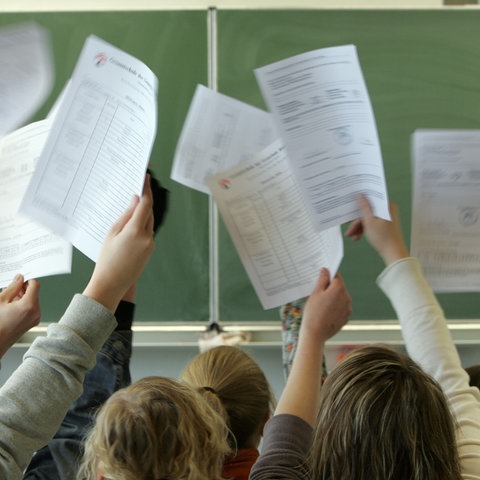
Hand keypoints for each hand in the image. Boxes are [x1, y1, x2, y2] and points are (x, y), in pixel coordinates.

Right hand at [0, 275, 40, 357]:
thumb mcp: (1, 301)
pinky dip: (23, 305)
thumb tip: (19, 278)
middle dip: (23, 289)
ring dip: (23, 297)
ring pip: (33, 300)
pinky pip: (31, 309)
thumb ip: (12, 287)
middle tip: (10, 288)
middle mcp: (35, 312)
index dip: (27, 280)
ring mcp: (35, 319)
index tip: (20, 278)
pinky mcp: (32, 323)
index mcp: (29, 305)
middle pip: (34, 293)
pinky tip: (11, 306)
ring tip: (8, 299)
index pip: (35, 285)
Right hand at [83, 174, 154, 311]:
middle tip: (136, 190)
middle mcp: (147, 237)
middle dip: (144, 202)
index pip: (145, 204)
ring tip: (132, 207)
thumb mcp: (112, 233)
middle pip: (149, 213)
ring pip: (149, 223)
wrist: (111, 284)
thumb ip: (125, 215)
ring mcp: (150, 245)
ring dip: (142, 214)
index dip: (146, 190)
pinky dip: (142, 226)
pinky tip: (132, 225)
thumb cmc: (107, 259)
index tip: (145, 179)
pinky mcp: (150, 251)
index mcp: (135, 231)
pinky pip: (147, 233)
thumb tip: (135, 201)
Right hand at [301, 268, 351, 343]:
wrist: (315, 333)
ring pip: (340, 298)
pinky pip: (341, 307)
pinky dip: (335, 307)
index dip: (328, 275)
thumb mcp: (315, 293)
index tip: (322, 277)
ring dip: (333, 298)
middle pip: (339, 287)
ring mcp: (348, 308)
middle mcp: (346, 297)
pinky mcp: (346, 317)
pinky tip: (325, 312)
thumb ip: (322, 280)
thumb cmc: (313, 313)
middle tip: (318, 294)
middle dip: (330, 288)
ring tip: (321, 305)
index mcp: (339, 289)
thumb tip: (325, 271)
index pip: (336, 276)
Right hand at [345, 194, 408, 264]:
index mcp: (386, 206)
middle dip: (356, 221)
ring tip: (352, 235)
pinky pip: (371, 223)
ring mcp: (386, 218)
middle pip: (367, 211)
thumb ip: (364, 207)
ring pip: (368, 218)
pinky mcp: (384, 224)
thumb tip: (360, 195)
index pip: (370, 200)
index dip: (359, 203)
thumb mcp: (369, 221)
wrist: (393, 253)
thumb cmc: (384, 238)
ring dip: (358, 226)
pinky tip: (358, 236)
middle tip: (349, 227)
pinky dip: (364, 229)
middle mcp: (387, 210)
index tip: (350, 206)